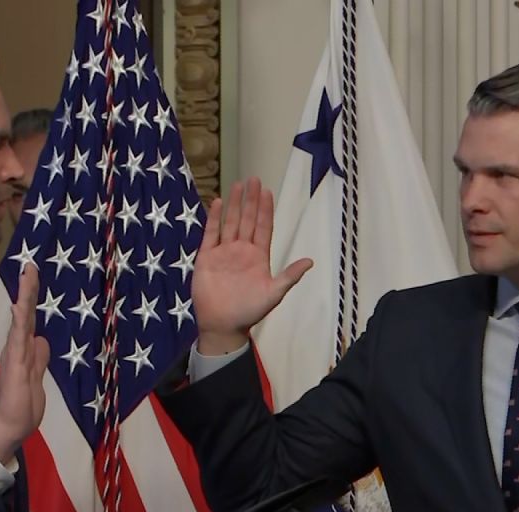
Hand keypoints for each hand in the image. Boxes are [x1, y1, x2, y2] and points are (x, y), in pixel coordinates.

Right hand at [0, 263, 50, 463]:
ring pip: (22, 319)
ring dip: (25, 297)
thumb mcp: (37, 376)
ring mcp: (15, 354)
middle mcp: (18, 347)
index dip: (31, 297)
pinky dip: (19, 321)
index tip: (33, 275)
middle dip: (28, 288)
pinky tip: (20, 306)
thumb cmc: (22, 405)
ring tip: (28, 274)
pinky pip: (18, 338)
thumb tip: (43, 339)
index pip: (28, 318)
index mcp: (23, 349)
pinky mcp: (15, 364)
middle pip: (25, 312)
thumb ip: (39, 357)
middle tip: (31, 265)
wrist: (10, 427)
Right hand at [192, 177, 312, 353]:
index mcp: (258, 257)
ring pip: (231, 222)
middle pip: (248, 220)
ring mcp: (224, 252)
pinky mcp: (207, 257)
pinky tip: (218, 203)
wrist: (223, 325)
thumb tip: (311, 261)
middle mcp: (242, 250)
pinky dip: (214, 219)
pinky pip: (211, 234)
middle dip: (251, 200)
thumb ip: (289, 276)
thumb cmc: (249, 311)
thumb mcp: (273, 294)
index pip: (264, 227)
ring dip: (235, 205)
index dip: (266, 210)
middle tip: (254, 179)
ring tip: (238, 185)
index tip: (267, 192)